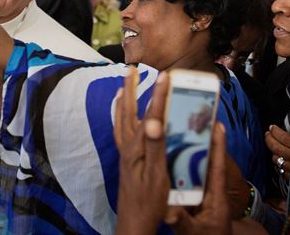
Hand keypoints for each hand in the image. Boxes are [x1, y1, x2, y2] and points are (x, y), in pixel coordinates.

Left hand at [114, 68, 169, 234]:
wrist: (134, 223)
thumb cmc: (149, 202)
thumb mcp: (157, 175)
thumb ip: (155, 146)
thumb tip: (154, 120)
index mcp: (138, 147)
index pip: (152, 115)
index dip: (161, 94)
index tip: (168, 75)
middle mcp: (129, 147)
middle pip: (128, 112)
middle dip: (131, 89)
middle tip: (132, 69)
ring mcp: (126, 153)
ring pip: (122, 120)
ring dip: (124, 101)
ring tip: (124, 85)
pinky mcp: (127, 161)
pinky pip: (121, 133)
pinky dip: (121, 119)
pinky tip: (124, 118)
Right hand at [164, 123, 232, 234]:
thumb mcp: (194, 233)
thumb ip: (183, 222)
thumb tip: (169, 212)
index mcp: (215, 197)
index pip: (218, 167)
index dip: (218, 146)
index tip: (218, 124)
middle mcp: (210, 190)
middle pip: (207, 160)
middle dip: (203, 140)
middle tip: (196, 117)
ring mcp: (202, 193)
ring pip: (196, 167)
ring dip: (190, 149)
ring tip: (181, 127)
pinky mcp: (193, 197)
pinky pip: (187, 177)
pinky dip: (179, 164)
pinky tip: (169, 152)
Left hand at [265, 125, 289, 180]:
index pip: (283, 137)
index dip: (275, 131)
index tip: (272, 127)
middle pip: (276, 148)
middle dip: (269, 139)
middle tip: (267, 134)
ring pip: (277, 160)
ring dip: (274, 152)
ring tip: (275, 146)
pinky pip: (283, 171)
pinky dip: (281, 164)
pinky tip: (282, 160)